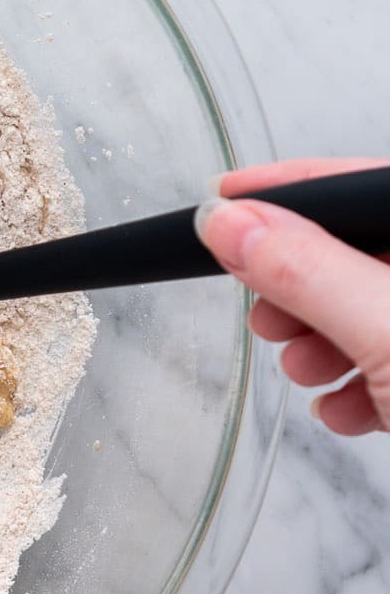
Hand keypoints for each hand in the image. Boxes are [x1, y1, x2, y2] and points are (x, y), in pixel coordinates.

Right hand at [196, 157, 389, 435]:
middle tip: (269, 313)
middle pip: (352, 249)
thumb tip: (227, 224)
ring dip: (318, 343)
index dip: (284, 186)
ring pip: (363, 307)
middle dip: (297, 286)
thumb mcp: (385, 329)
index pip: (350, 183)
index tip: (220, 198)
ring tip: (306, 372)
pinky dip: (355, 385)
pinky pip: (387, 359)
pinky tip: (347, 409)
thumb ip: (306, 272)